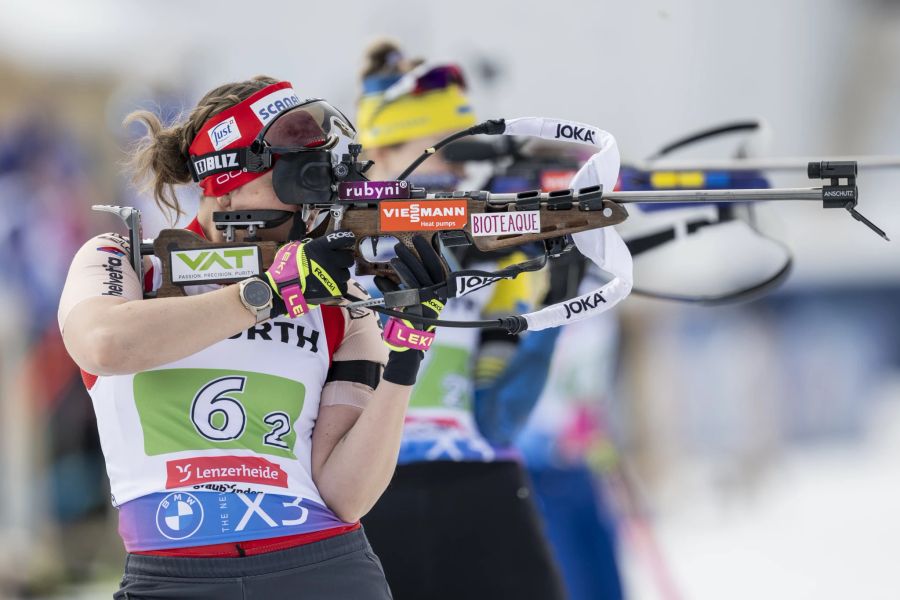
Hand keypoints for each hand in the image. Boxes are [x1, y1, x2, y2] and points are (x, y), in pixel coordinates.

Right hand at [265, 231, 354, 316]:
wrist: (284, 287)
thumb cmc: (288, 266)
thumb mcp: (298, 248)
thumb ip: (314, 246)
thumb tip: (322, 245)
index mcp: (322, 247)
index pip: (343, 238)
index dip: (347, 239)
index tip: (348, 240)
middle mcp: (332, 260)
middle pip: (348, 258)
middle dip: (343, 259)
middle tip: (335, 262)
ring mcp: (335, 275)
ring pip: (346, 273)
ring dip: (339, 274)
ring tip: (329, 276)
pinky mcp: (335, 289)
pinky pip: (343, 286)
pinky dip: (337, 286)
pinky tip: (329, 285)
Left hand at [375, 236, 447, 385]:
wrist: (407, 344)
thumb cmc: (405, 322)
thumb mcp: (405, 301)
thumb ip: (398, 287)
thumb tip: (383, 274)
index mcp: (438, 293)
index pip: (438, 268)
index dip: (431, 253)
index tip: (421, 241)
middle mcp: (437, 296)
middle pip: (431, 268)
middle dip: (422, 252)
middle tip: (411, 239)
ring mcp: (429, 300)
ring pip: (419, 274)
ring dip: (407, 260)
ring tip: (396, 250)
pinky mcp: (418, 304)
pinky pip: (410, 284)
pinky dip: (401, 273)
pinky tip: (392, 265)